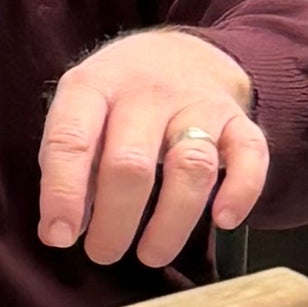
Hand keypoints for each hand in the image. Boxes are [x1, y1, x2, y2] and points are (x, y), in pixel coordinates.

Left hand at [39, 31, 265, 269]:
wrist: (181, 51)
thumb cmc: (118, 96)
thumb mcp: (81, 110)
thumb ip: (71, 164)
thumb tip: (64, 229)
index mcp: (94, 86)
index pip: (71, 140)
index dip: (62, 193)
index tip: (57, 236)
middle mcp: (147, 92)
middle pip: (130, 163)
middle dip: (114, 220)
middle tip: (103, 253)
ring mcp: (197, 104)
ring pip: (191, 167)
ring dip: (170, 222)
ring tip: (151, 255)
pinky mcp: (238, 120)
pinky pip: (250, 155)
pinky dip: (242, 191)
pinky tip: (223, 222)